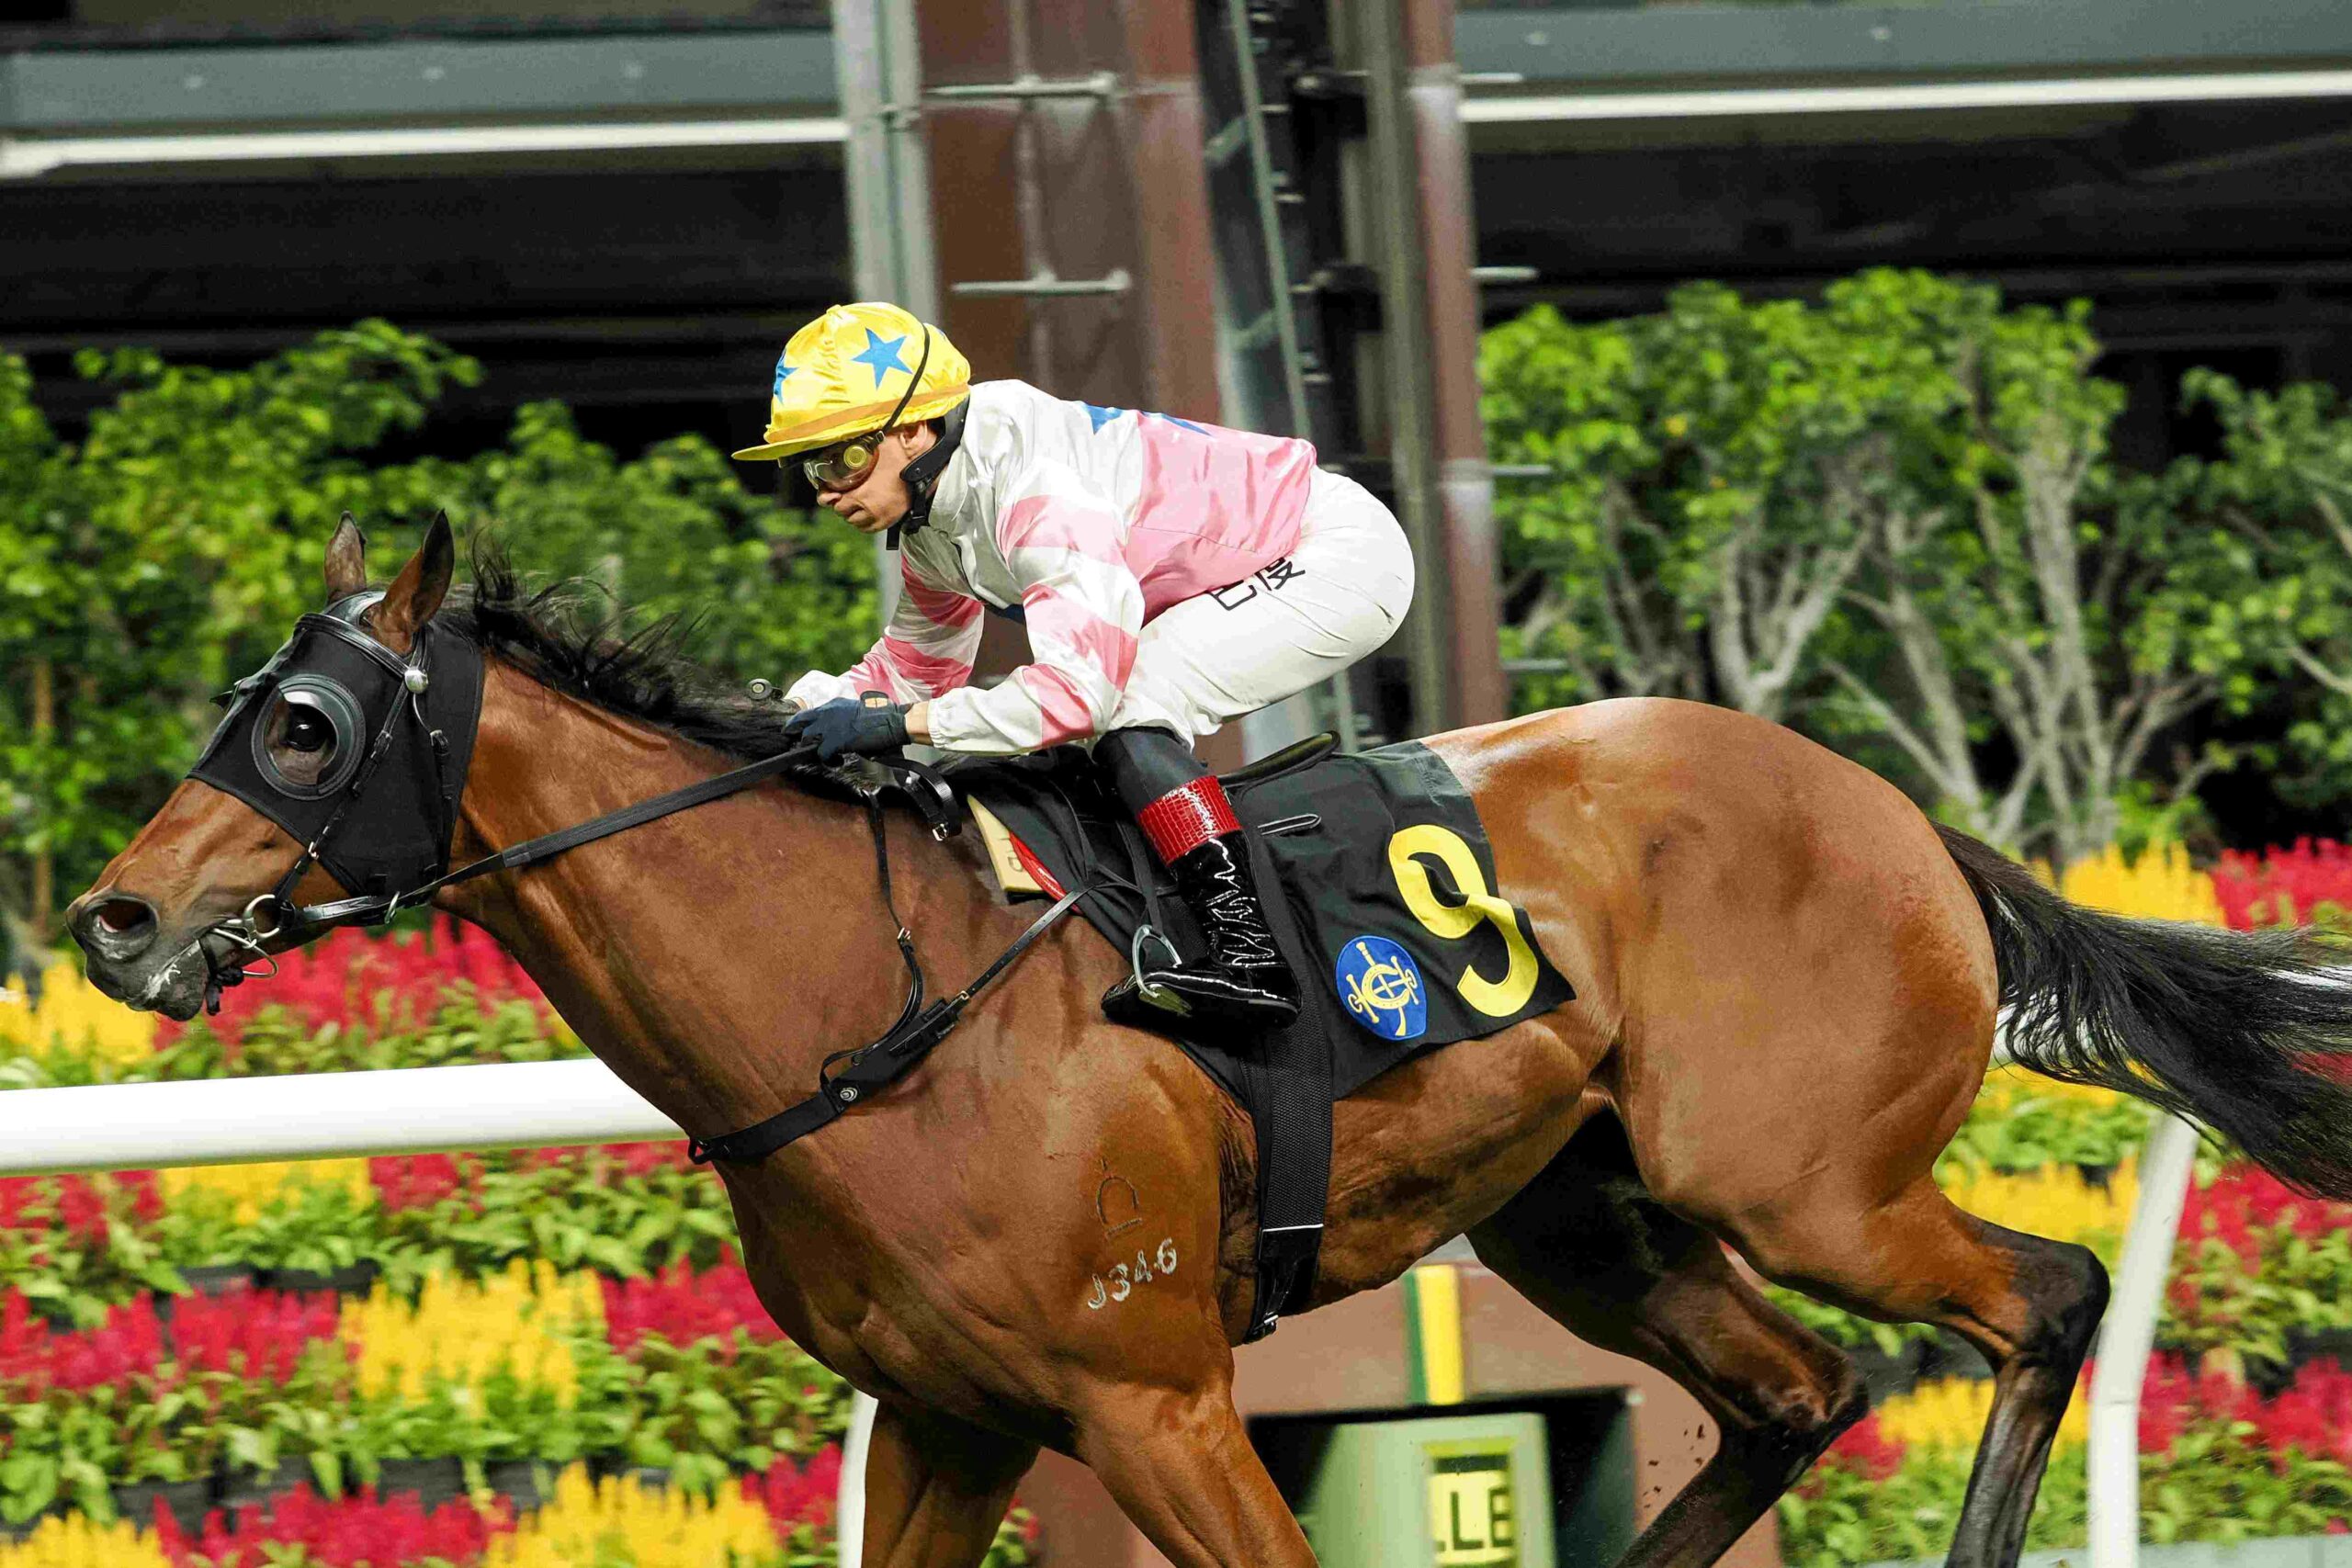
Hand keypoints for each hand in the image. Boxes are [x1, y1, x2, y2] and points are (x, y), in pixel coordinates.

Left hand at [785, 694, 911, 761]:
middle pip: (799, 724)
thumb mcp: (855, 710)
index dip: (798, 724)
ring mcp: (829, 726)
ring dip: (813, 749)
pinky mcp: (835, 741)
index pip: (807, 713)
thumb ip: (842, 717)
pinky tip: (838, 762)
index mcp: (832, 705)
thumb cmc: (880, 716)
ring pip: (806, 739)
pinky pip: (822, 754)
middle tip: (799, 747)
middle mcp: (826, 713)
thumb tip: (840, 729)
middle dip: (797, 736)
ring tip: (825, 755)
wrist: (890, 720)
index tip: (795, 732)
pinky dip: (829, 761)